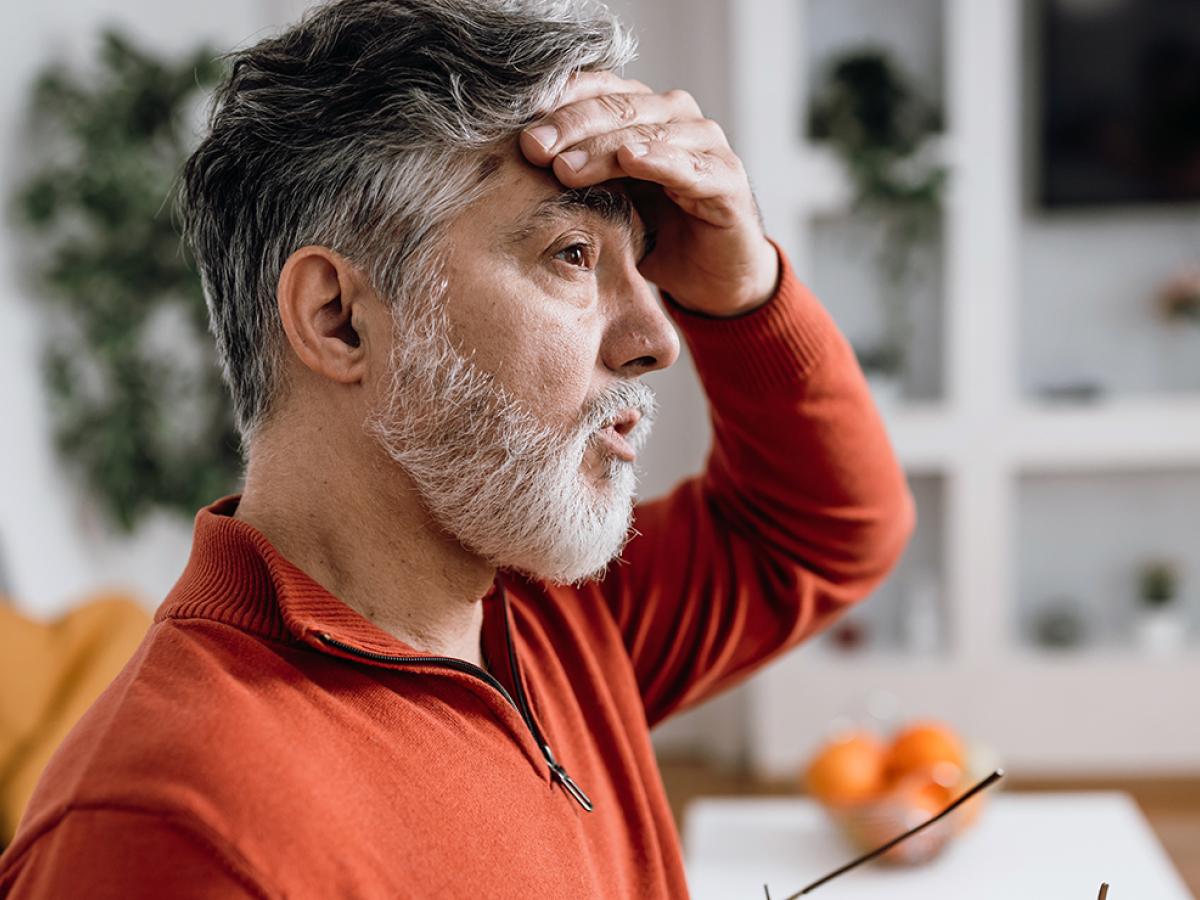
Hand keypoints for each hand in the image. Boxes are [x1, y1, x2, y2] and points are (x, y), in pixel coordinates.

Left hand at [518, 71, 779, 317]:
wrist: (710, 277)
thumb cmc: (654, 231)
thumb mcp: (604, 199)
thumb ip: (572, 172)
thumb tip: (509, 161)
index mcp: (641, 111)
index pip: (594, 90)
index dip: (555, 104)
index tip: (514, 125)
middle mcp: (674, 116)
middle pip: (616, 107)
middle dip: (569, 127)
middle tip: (532, 147)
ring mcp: (704, 143)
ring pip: (648, 132)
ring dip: (604, 147)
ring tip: (566, 165)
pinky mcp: (727, 178)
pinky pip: (690, 165)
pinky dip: (661, 160)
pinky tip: (633, 160)